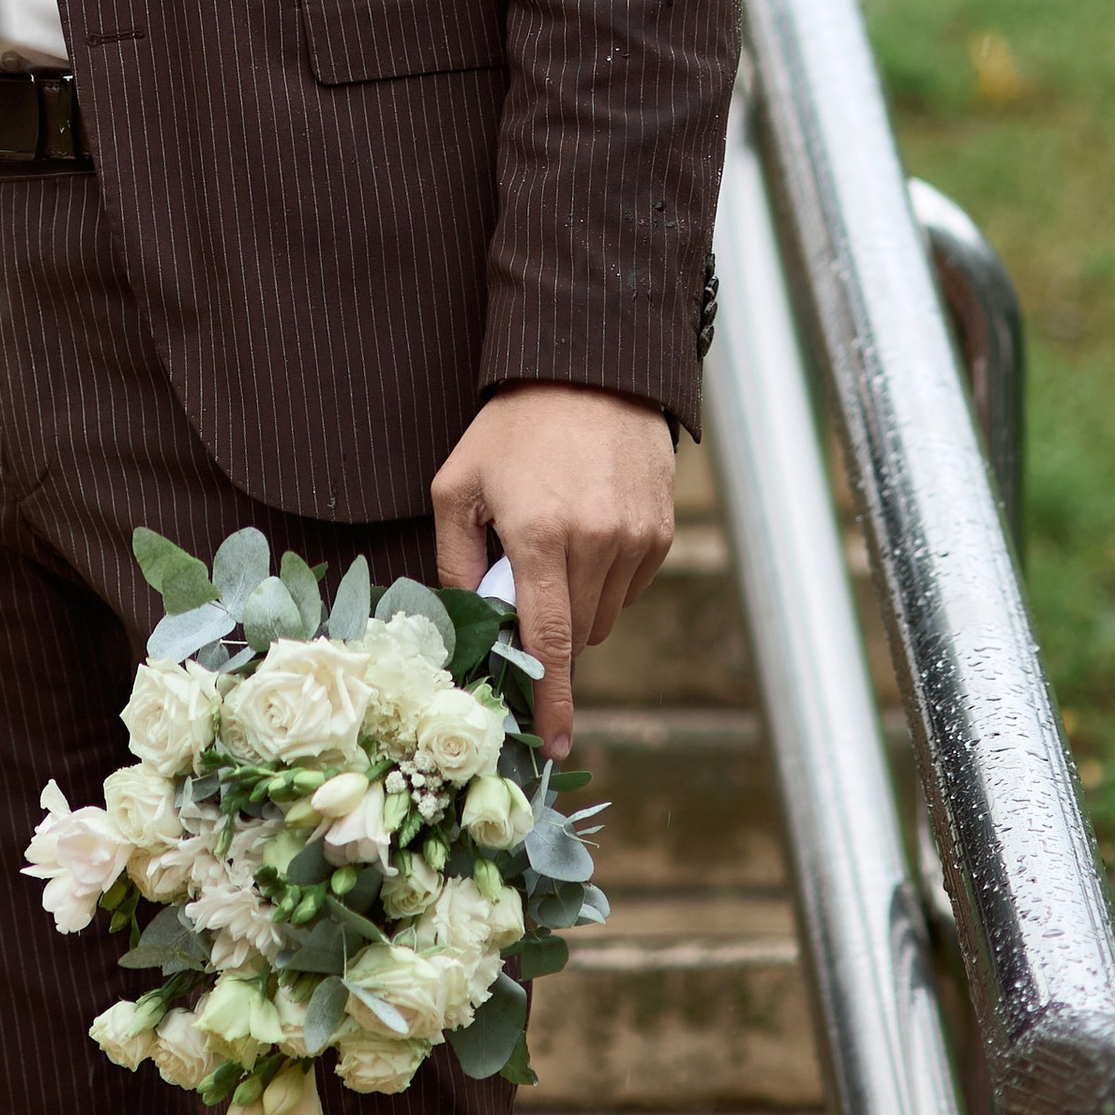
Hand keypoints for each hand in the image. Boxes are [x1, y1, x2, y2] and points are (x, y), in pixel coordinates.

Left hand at [431, 383, 675, 760]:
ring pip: (604, 616)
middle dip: (548, 632)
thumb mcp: (459, 483)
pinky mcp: (661, 532)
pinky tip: (586, 531)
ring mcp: (635, 539)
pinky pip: (629, 588)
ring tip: (554, 544)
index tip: (556, 746)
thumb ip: (454, 557)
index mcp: (538, 534)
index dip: (552, 701)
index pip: (548, 641)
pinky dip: (604, 580)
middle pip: (575, 635)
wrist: (588, 368)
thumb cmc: (513, 426)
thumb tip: (468, 620)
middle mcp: (595, 542)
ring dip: (576, 605)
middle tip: (523, 586)